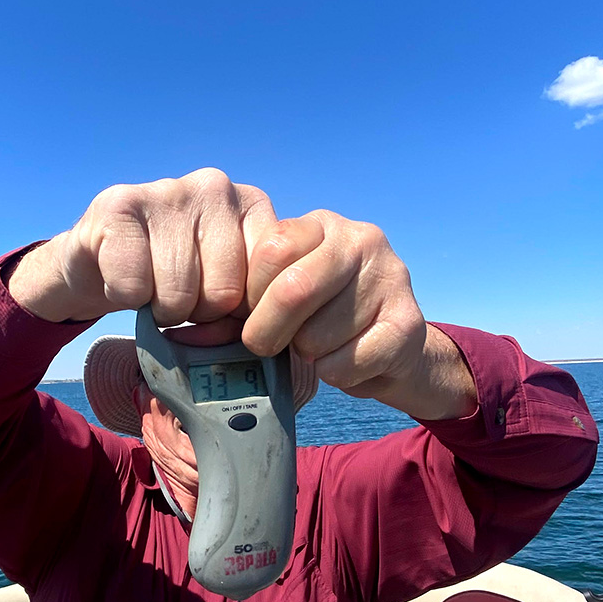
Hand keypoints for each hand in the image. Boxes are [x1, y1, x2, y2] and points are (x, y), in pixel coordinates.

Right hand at [8, 168, 275, 325]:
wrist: (100, 261)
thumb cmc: (173, 279)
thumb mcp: (227, 285)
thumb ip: (255, 300)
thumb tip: (262, 338)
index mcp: (253, 205)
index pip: (267, 285)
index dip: (240, 316)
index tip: (221, 310)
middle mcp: (216, 186)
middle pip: (224, 295)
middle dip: (198, 314)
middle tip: (180, 296)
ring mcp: (167, 190)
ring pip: (179, 294)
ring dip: (160, 310)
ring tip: (152, 287)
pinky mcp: (118, 206)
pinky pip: (135, 288)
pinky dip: (126, 298)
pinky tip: (123, 277)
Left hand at [241, 211, 476, 420]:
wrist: (394, 349)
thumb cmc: (323, 321)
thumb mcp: (285, 295)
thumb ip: (247, 301)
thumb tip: (194, 337)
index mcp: (321, 226)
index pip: (270, 250)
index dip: (251, 295)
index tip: (251, 314)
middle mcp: (360, 240)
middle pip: (293, 289)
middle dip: (267, 331)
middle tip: (265, 347)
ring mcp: (391, 278)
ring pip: (318, 335)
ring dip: (308, 356)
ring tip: (321, 349)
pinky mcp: (409, 323)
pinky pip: (348, 362)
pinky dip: (336, 375)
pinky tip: (346, 364)